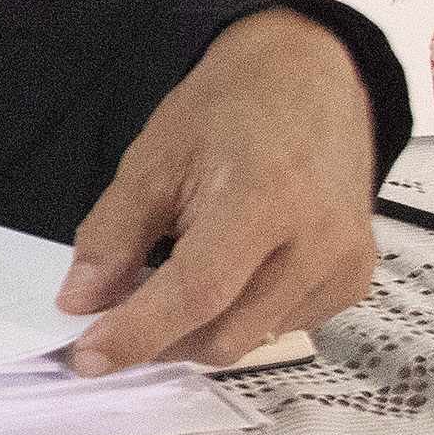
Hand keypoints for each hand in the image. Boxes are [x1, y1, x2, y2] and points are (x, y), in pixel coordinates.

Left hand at [58, 9, 377, 373]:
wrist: (310, 77)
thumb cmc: (231, 107)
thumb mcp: (153, 157)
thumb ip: (113, 234)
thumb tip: (80, 301)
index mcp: (264, 200)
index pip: (194, 294)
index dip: (135, 333)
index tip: (86, 357)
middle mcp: (318, 244)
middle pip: (223, 333)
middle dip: (158, 339)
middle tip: (110, 316)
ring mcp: (344, 267)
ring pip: (250, 340)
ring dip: (194, 331)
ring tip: (164, 282)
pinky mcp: (353, 281)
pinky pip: (281, 326)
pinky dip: (235, 318)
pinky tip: (219, 277)